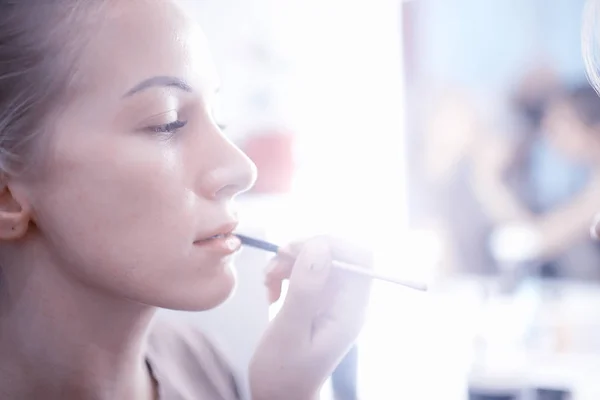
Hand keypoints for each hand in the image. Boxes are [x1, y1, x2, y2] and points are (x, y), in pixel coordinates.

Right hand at [249, 236, 371, 399]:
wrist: (279, 396)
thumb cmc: (283, 374)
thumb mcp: (289, 331)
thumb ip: (305, 290)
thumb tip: (319, 246)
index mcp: (351, 311)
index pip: (360, 257)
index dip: (331, 244)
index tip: (295, 250)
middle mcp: (347, 302)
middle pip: (337, 253)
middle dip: (303, 252)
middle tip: (274, 266)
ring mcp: (333, 301)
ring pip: (318, 259)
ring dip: (290, 262)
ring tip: (268, 282)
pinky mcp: (318, 301)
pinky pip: (306, 272)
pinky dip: (286, 272)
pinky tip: (271, 290)